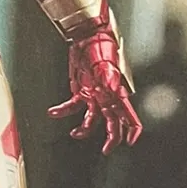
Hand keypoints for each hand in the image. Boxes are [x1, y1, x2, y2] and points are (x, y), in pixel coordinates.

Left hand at [49, 25, 142, 153]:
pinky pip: (72, 106)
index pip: (130, 116)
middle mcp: (107, 97)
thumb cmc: (100, 46)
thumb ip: (109, 78)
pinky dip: (63, 111)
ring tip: (74, 133)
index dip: (132, 131)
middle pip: (114, 124)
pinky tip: (54, 112)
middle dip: (112, 139)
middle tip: (106, 151)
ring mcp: (94, 95)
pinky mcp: (81, 91)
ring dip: (84, 130)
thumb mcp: (106, 63)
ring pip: (93, 120)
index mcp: (117, 93)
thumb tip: (112, 91)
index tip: (129, 143)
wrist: (85, 37)